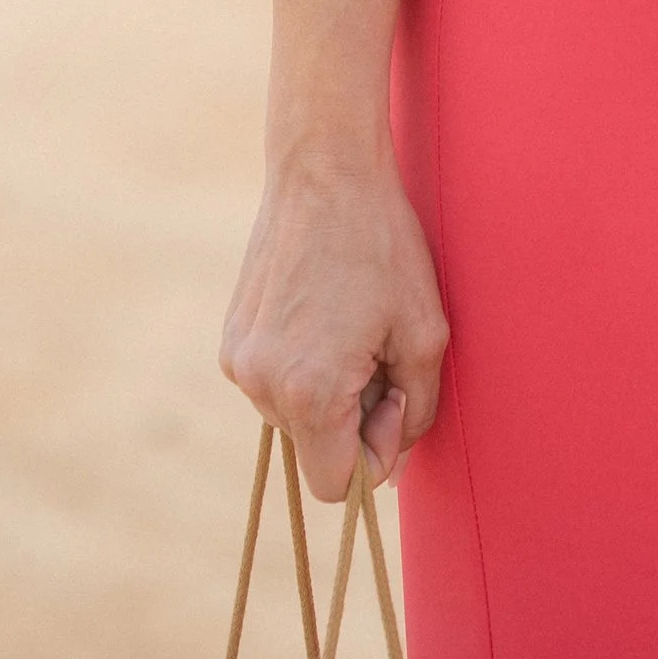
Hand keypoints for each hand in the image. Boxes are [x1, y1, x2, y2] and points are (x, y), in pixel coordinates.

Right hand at [220, 150, 449, 497]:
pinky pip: (273, 383)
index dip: (374, 454)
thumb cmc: (382, 247)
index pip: (337, 486)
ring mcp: (239, 362)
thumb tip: (390, 469)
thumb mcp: (426, 334)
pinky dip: (301, 366)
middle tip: (378, 348)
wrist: (324, 172)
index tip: (392, 396)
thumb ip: (416, 414)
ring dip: (328, 391)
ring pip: (294, 417)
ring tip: (350, 323)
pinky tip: (323, 312)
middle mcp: (261, 385)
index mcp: (310, 392)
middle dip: (353, 417)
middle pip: (316, 449)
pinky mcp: (231, 339)